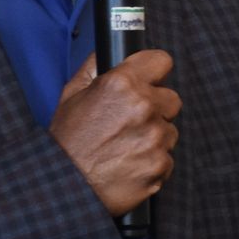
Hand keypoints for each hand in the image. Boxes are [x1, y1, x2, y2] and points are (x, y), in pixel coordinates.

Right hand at [49, 50, 181, 216]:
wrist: (68, 186)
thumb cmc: (67, 143)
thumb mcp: (72, 95)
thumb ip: (95, 68)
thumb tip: (110, 52)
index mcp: (122, 84)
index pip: (161, 61)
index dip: (154, 72)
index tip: (150, 80)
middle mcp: (143, 107)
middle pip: (171, 98)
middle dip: (156, 108)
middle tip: (132, 122)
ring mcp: (155, 137)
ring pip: (170, 130)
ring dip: (155, 137)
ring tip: (127, 147)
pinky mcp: (160, 164)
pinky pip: (167, 158)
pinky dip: (153, 162)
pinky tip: (131, 165)